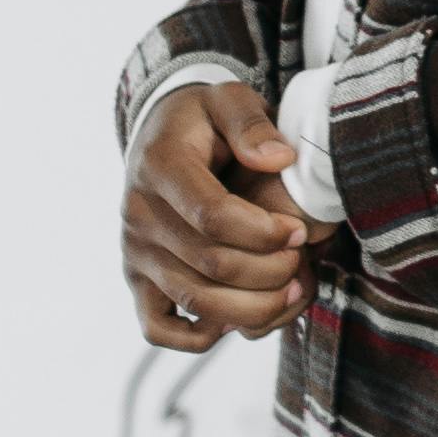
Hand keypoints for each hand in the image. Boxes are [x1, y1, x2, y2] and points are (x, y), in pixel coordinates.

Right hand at [122, 71, 312, 349]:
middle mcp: (138, 214)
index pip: (212, 216)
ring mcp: (135, 252)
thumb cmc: (203, 120)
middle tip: (302, 259)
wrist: (160, 136)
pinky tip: (239, 317)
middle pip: (209, 264)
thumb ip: (252, 123)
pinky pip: (158, 327)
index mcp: (159, 166)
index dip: (264, 232)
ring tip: (291, 289)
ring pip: (194, 300)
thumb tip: (277, 159)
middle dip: (269, 270)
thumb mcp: (228, 100)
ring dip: (253, 306)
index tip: (299, 230)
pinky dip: (200, 336)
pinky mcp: (137, 279)